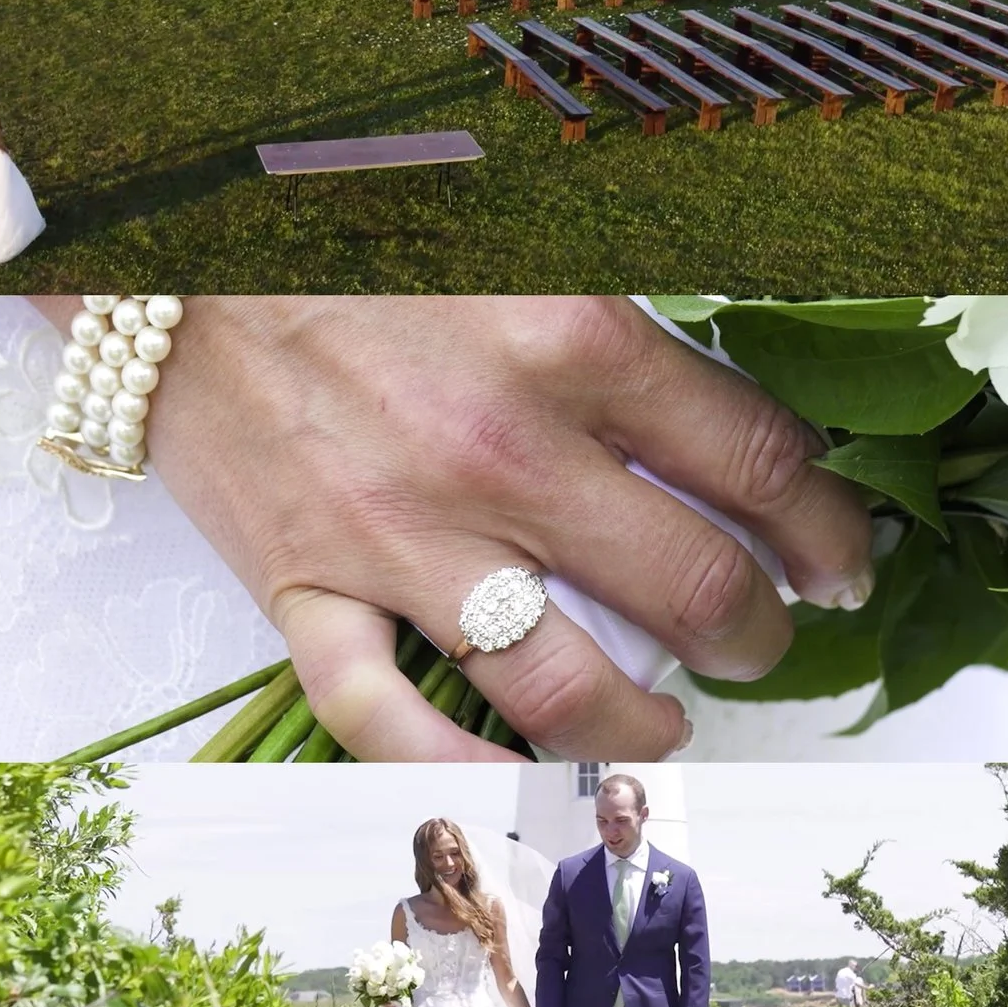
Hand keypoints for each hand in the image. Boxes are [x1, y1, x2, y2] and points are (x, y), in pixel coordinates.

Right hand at [100, 297, 876, 762]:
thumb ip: (618, 318)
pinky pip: (388, 719)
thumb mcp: (516, 236)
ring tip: (669, 721)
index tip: (839, 556)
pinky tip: (521, 778)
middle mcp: (503, 452)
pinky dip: (461, 769)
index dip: (827, 527)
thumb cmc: (347, 228)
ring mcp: (402, 536)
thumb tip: (726, 408)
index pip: (759, 461)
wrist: (168, 247)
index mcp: (573, 339)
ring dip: (645, 722)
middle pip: (693, 585)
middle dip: (758, 631)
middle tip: (766, 636)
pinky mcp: (308, 590)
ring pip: (567, 683)